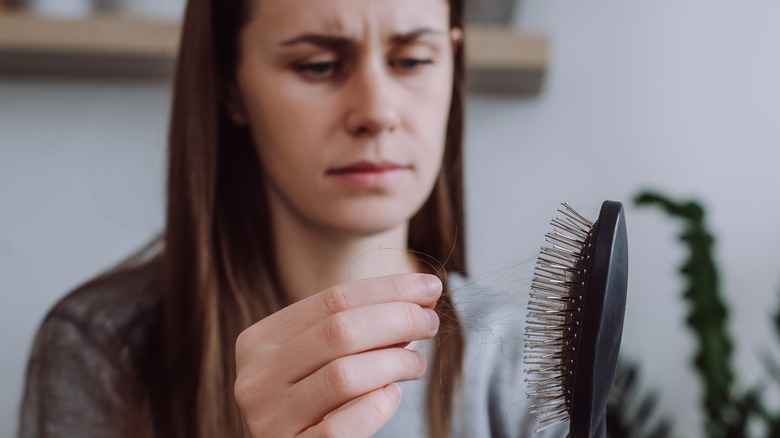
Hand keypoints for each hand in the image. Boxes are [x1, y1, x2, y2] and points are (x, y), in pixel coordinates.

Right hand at [235, 273, 441, 436]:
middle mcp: (256, 377)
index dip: (388, 289)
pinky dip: (377, 406)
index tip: (428, 287)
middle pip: (340, 331)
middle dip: (397, 319)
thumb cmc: (316, 397)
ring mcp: (270, 418)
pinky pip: (342, 427)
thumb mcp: (325, 356)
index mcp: (259, 340)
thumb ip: (361, 327)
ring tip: (416, 364)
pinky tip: (393, 395)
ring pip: (344, 376)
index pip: (332, 299)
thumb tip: (422, 294)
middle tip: (430, 322)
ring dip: (395, 362)